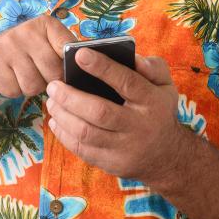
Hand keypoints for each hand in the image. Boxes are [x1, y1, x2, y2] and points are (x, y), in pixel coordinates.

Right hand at [0, 15, 75, 101]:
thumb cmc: (28, 53)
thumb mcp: (47, 44)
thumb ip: (65, 52)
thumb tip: (88, 68)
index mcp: (45, 24)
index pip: (68, 48)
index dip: (69, 65)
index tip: (66, 71)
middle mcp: (26, 30)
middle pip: (52, 71)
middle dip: (50, 81)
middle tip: (43, 76)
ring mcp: (7, 46)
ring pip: (33, 85)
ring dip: (31, 88)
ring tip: (26, 76)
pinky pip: (14, 91)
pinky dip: (14, 91)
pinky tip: (11, 78)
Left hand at [45, 48, 179, 184]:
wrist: (167, 157)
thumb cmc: (159, 110)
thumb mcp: (165, 85)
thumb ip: (153, 67)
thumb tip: (135, 58)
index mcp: (151, 101)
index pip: (126, 81)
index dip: (102, 67)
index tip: (79, 54)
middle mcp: (139, 126)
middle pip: (100, 112)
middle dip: (71, 98)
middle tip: (53, 85)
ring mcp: (125, 149)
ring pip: (87, 133)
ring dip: (63, 116)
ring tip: (51, 101)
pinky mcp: (112, 164)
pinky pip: (83, 150)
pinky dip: (64, 135)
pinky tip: (56, 120)